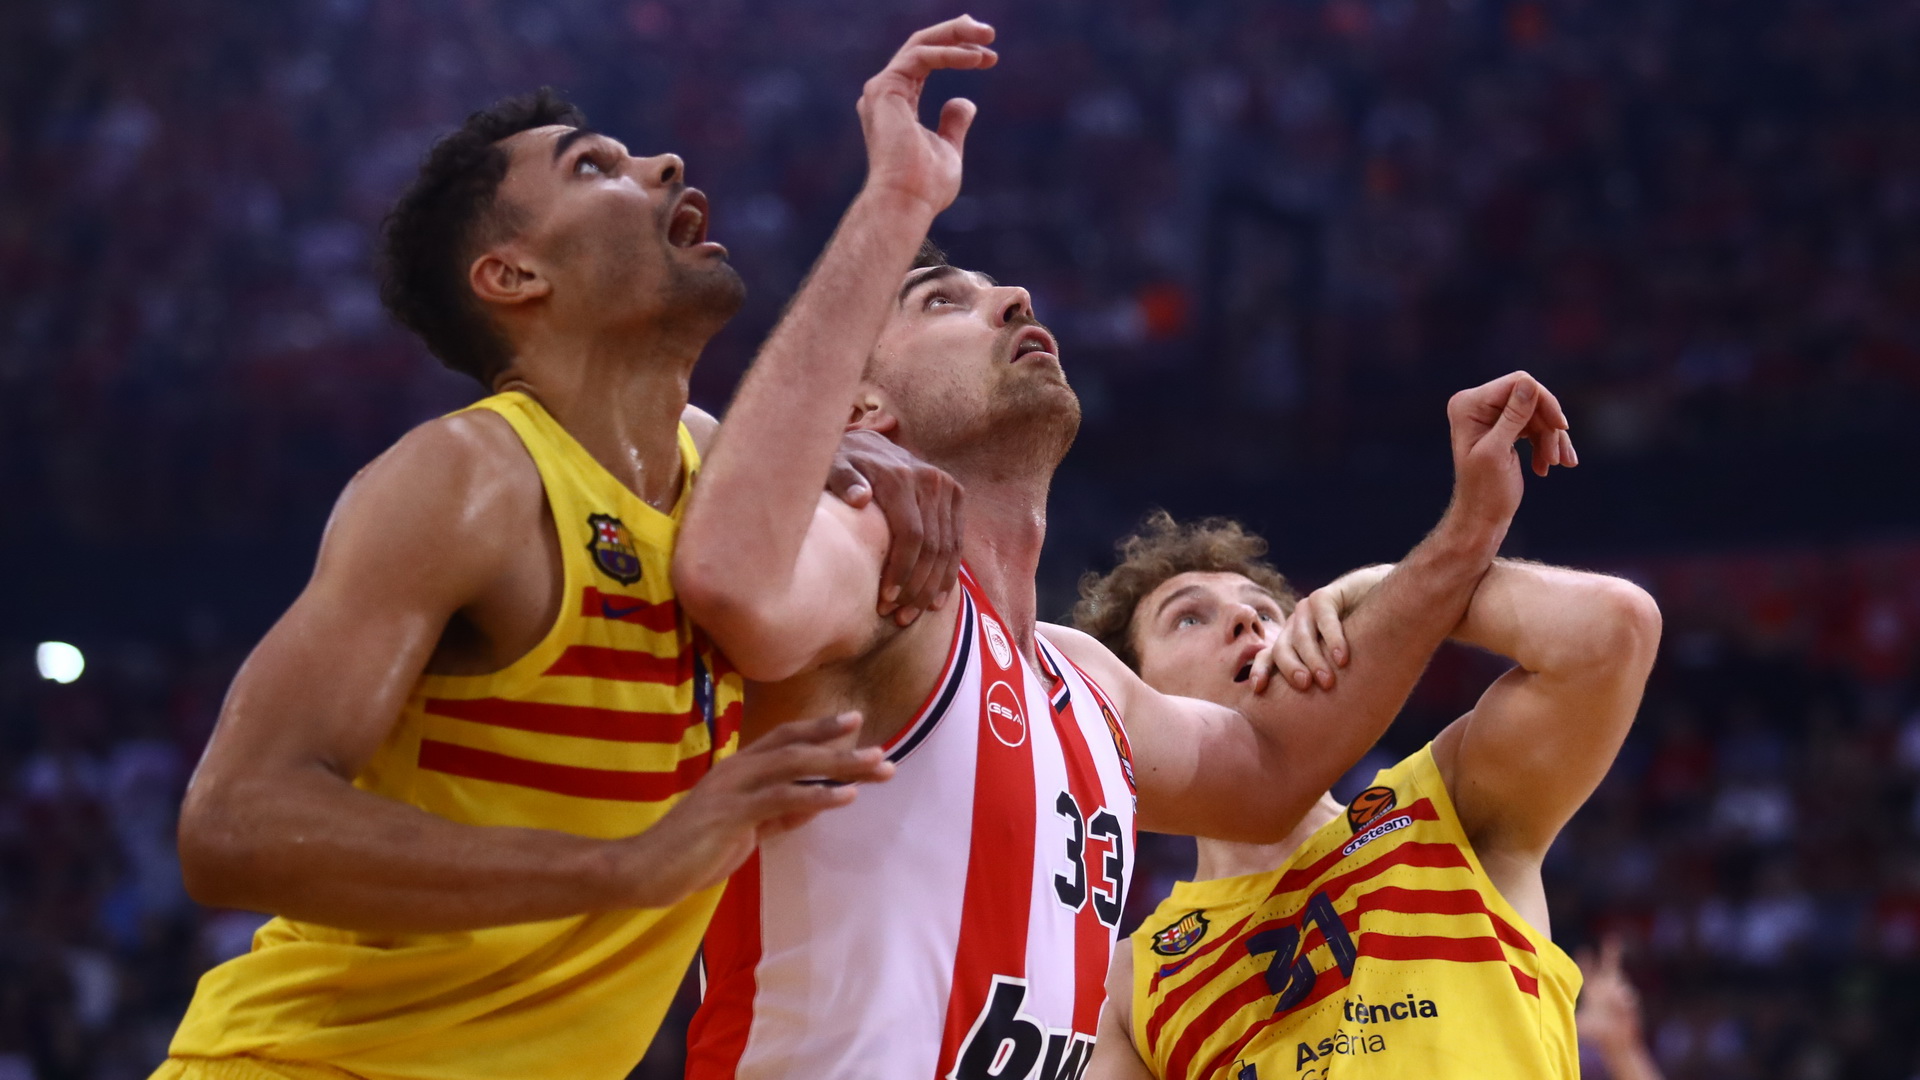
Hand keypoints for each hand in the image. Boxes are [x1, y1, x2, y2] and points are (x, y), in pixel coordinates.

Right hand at [619, 713, 892, 907]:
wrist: (644, 870)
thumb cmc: (691, 852)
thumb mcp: (743, 830)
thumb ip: (775, 815)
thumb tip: (812, 805)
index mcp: (737, 769)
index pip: (784, 738)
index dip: (819, 728)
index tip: (854, 721)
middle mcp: (736, 769)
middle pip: (797, 746)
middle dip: (842, 747)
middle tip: (883, 751)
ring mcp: (733, 788)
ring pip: (795, 766)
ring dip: (840, 765)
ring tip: (877, 767)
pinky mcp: (731, 813)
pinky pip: (782, 799)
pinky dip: (817, 795)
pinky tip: (845, 795)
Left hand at [828, 429, 965, 624]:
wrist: (866, 445)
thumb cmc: (841, 464)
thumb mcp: (833, 466)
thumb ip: (843, 480)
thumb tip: (859, 498)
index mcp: (902, 477)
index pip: (911, 535)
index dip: (901, 571)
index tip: (885, 600)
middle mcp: (931, 480)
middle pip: (932, 547)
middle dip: (916, 587)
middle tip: (897, 616)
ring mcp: (947, 488)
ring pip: (948, 549)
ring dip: (932, 587)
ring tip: (911, 615)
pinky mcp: (955, 496)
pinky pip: (956, 543)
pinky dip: (947, 574)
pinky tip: (934, 601)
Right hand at [857, 15, 997, 214]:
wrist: (907, 202)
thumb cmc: (925, 187)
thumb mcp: (948, 150)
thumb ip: (953, 124)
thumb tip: (965, 102)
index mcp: (897, 104)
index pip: (925, 62)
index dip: (958, 53)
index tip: (990, 59)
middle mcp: (885, 93)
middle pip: (921, 46)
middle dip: (956, 33)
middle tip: (989, 32)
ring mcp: (881, 90)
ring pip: (920, 43)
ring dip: (956, 35)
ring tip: (988, 37)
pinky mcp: (884, 88)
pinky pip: (922, 56)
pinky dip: (950, 54)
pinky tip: (976, 59)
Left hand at [1255, 563, 1393, 691]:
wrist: (1391, 604)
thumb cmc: (1366, 643)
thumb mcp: (1342, 667)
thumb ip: (1328, 685)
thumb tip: (1320, 732)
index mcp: (1293, 644)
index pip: (1267, 657)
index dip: (1260, 671)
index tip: (1258, 690)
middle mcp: (1297, 626)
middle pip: (1281, 648)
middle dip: (1290, 668)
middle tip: (1305, 686)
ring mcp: (1310, 609)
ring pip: (1301, 634)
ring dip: (1313, 658)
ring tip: (1327, 680)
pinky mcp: (1328, 596)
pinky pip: (1324, 616)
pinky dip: (1332, 637)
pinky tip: (1343, 657)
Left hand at [1442, 371, 1575, 541]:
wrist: (1481, 517)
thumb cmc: (1485, 491)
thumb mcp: (1498, 452)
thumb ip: (1513, 416)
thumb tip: (1530, 382)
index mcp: (1468, 404)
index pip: (1517, 384)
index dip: (1544, 402)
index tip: (1561, 427)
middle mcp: (1476, 404)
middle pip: (1530, 398)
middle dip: (1548, 427)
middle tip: (1559, 458)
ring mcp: (1490, 415)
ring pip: (1537, 414)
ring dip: (1550, 439)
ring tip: (1557, 464)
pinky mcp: (1504, 428)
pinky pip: (1534, 426)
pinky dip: (1545, 444)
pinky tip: (1546, 467)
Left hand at [1575, 935, 1646, 1056]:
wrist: (1616, 1041)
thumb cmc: (1598, 1033)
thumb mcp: (1582, 1024)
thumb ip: (1570, 1018)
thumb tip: (1552, 1017)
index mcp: (1594, 991)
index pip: (1589, 973)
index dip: (1586, 961)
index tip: (1583, 949)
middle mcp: (1607, 988)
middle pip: (1609, 965)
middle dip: (1610, 952)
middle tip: (1611, 937)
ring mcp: (1620, 993)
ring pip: (1620, 983)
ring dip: (1617, 993)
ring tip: (1614, 1005)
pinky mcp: (1630, 1000)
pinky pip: (1628, 997)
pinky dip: (1625, 1003)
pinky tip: (1623, 1010)